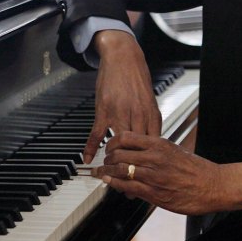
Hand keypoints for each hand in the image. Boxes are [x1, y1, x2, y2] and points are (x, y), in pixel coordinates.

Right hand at [83, 30, 161, 163]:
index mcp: (152, 113)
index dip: (150, 162)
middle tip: (129, 185)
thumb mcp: (149, 99)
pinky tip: (88, 158)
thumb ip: (150, 119)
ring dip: (114, 161)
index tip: (147, 175)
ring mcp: (120, 112)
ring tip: (111, 176)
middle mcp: (138, 114)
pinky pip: (97, 133)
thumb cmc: (136, 77)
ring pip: (119, 143)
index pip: (153, 144)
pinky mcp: (104, 109)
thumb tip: (152, 139)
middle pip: (137, 148)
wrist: (122, 55)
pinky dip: (92, 147)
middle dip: (133, 168)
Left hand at [95, 131, 241, 214]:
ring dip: (106, 172)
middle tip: (102, 162)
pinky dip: (115, 185)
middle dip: (106, 159)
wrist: (215, 185)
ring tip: (101, 173)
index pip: (125, 137)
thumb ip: (155, 151)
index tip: (107, 147)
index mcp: (159, 144)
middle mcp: (154, 157)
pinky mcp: (155, 193)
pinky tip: (110, 184)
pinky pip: (128, 187)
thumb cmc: (197, 170)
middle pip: (119, 153)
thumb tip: (139, 152)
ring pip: (120, 170)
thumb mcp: (174, 151)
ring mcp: (153, 175)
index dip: (111, 142)